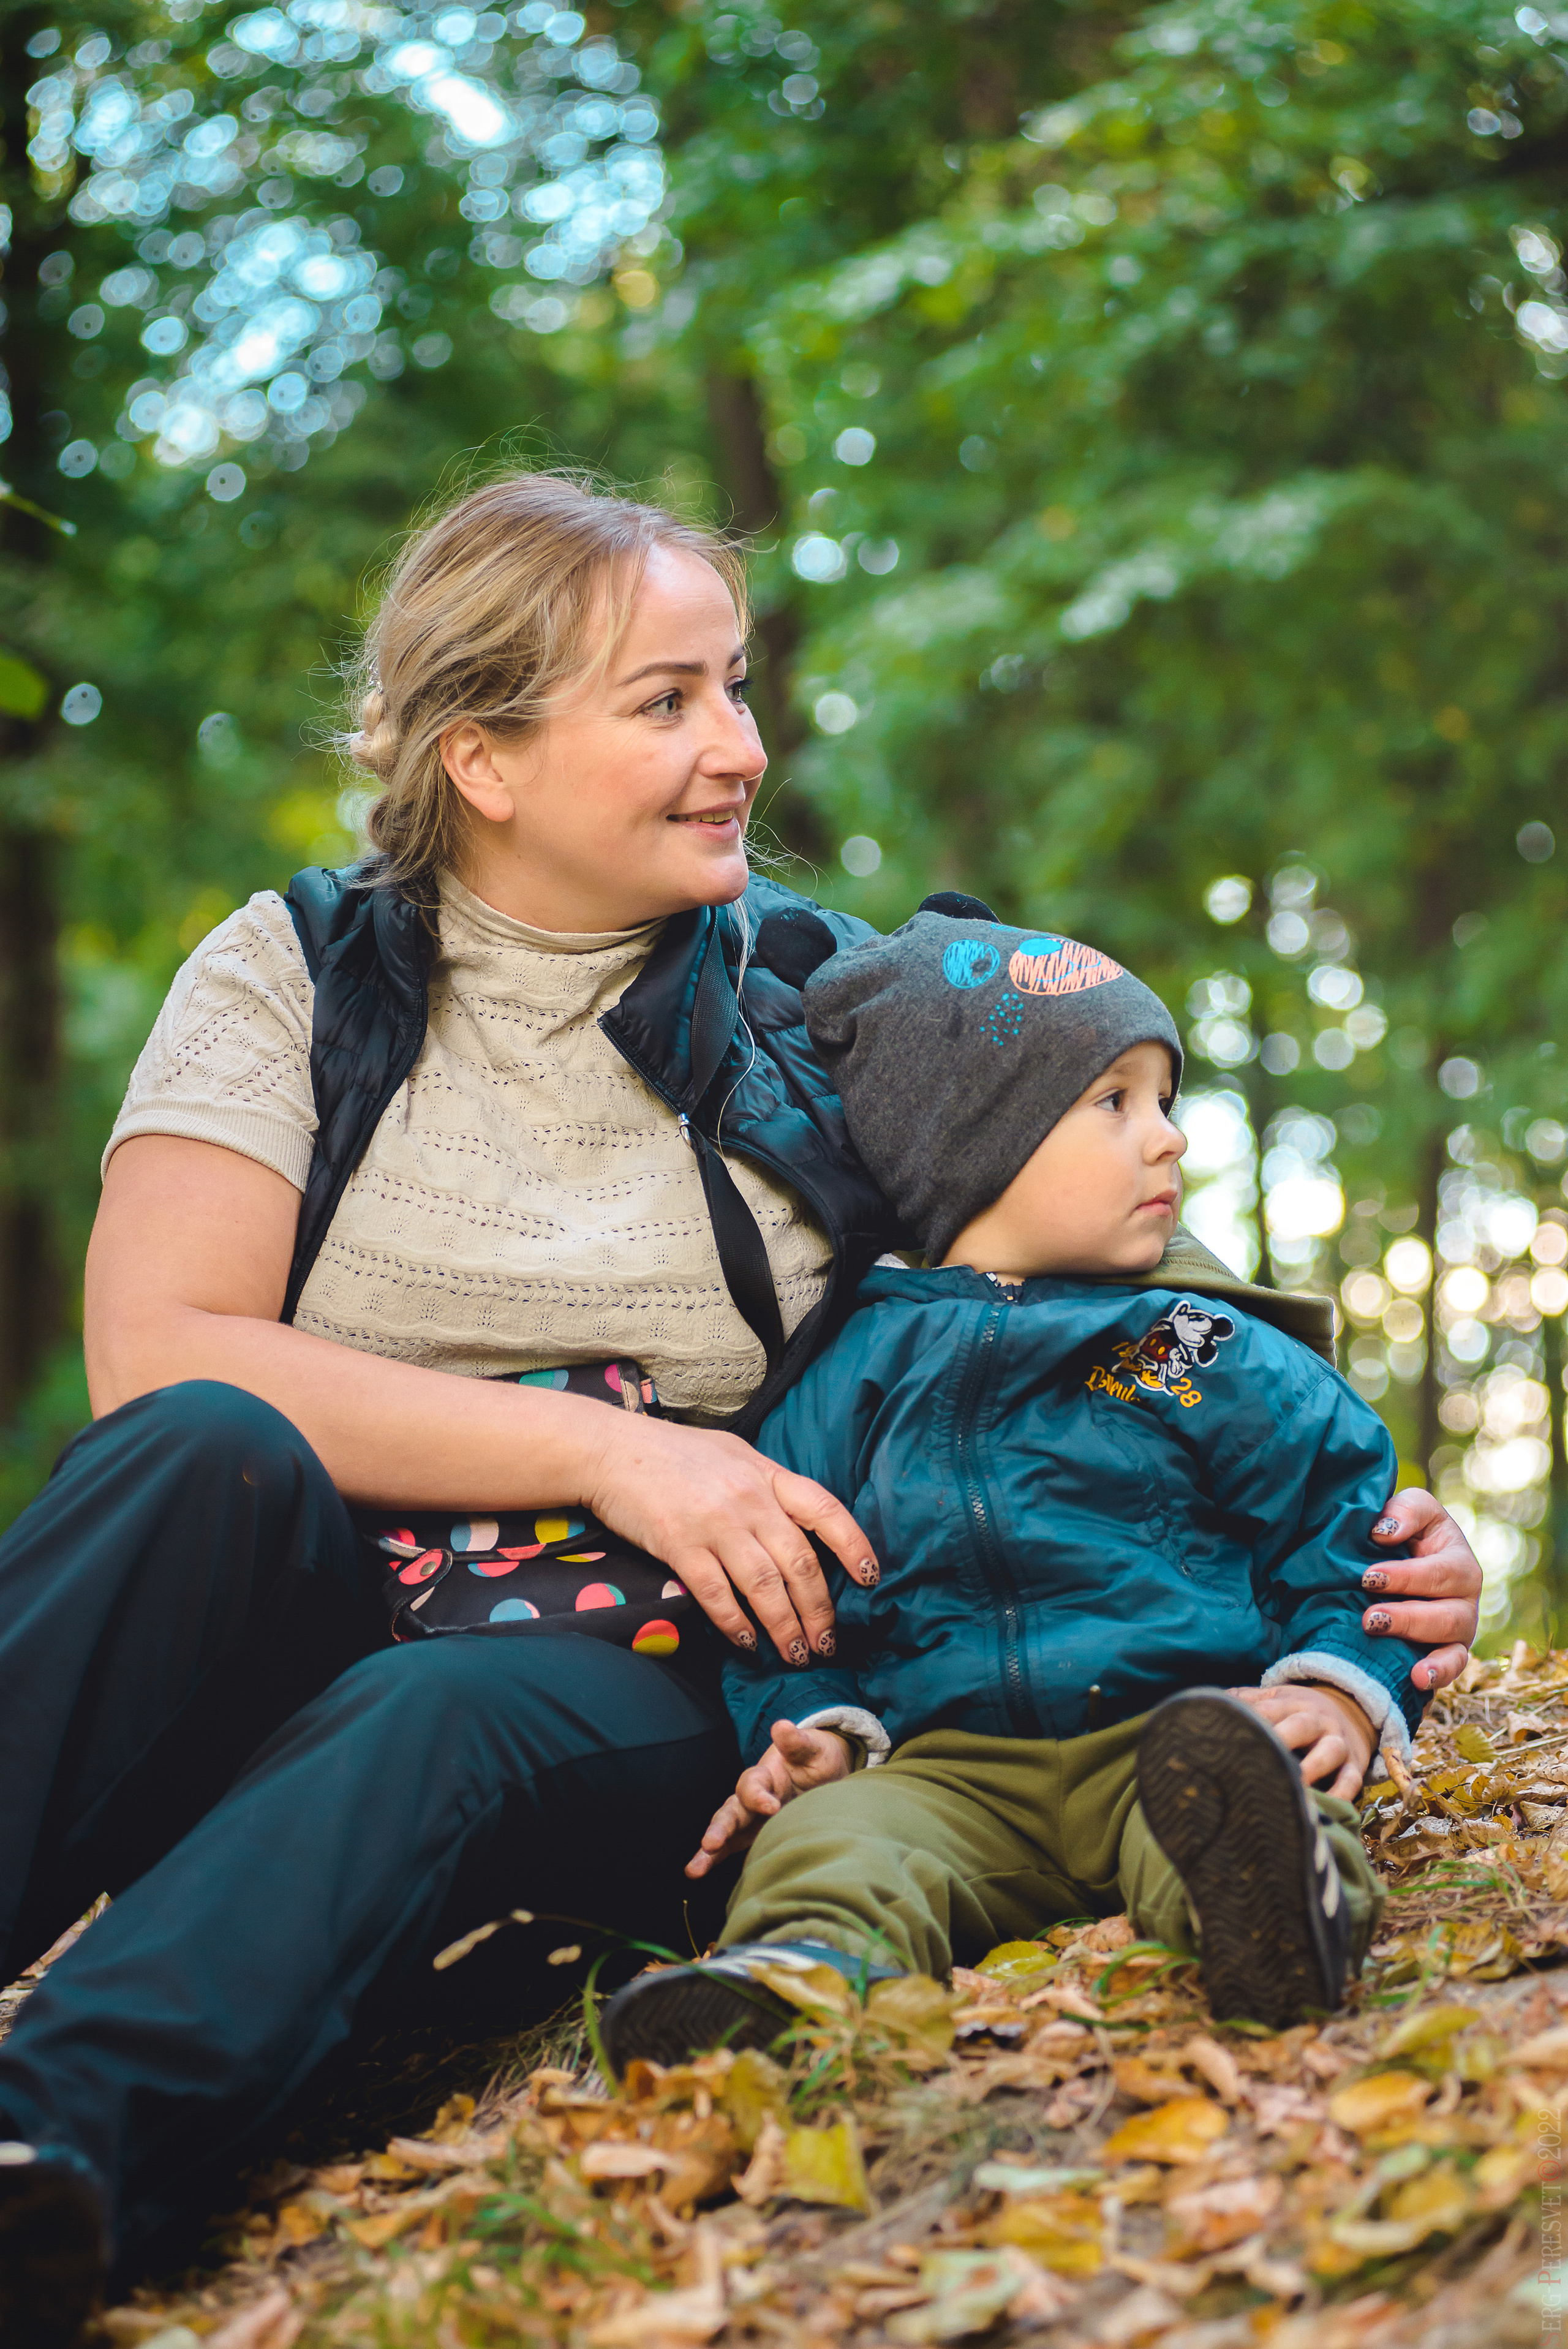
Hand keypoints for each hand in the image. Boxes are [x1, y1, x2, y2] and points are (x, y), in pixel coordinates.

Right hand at [586, 1414, 877, 1665]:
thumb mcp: (734, 1455)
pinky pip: (717, 1595)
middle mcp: (748, 1500)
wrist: (613, 1451)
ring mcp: (714, 1524)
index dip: (853, 1546)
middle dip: (819, 1611)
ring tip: (796, 1655)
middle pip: (799, 1563)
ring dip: (785, 1628)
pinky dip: (736, 1623)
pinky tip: (747, 1642)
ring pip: (764, 1587)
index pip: (825, 1511)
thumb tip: (801, 1521)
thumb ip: (769, 1486)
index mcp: (766, 1474)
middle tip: (827, 1643)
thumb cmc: (676, 1454)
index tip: (870, 1579)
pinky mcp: (680, 1546)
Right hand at [686, 1719, 853, 1877]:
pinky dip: (715, 1859)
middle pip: (731, 1811)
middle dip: (720, 1827)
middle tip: (711, 1843)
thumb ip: (797, 1742)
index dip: (758, 1795)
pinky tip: (697, 1872)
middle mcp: (752, 1797)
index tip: (772, 1807)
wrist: (824, 1772)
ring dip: (709, 1850)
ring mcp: (751, 1818)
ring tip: (693, 1869)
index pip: (753, 1784)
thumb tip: (782, 1726)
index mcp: (765, 1775)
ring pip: (725, 1832)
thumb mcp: (812, 1748)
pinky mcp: (755, 1835)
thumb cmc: (816, 1758)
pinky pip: (732, 1848)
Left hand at [1228, 1681, 1374, 1800]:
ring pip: (1330, 1751)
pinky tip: (1327, 1808)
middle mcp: (1317, 1720)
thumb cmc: (1296, 1712)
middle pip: (1301, 1725)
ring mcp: (1338, 1742)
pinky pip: (1352, 1780)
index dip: (1253, 1720)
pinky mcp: (1355, 1765)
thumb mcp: (1275, 1699)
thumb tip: (1204, 1707)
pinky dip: (1342, 1793)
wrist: (1349, 1709)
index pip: (1269, 1709)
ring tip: (1296, 1783)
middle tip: (1261, 1756)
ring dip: (1314, 1766)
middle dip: (1283, 1738)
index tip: (1232, 1736)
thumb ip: (1244, 1701)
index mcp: (1292, 1703)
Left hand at [1361, 1487, 1480, 1693]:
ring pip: (1450, 1642)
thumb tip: (1386, 1531)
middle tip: (1369, 1617)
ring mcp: (1459, 1627)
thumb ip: (1404, 1512)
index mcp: (1457, 1559)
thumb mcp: (1407, 1509)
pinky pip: (1453, 1667)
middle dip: (1407, 1616)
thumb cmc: (1401, 1531)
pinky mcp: (1448, 1651)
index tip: (1368, 1578)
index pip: (1440, 1571)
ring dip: (1415, 1642)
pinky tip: (1418, 1679)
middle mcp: (1465, 1596)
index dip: (1406, 1576)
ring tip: (1383, 1642)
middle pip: (1447, 1613)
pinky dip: (1439, 1674)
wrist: (1392, 1560)